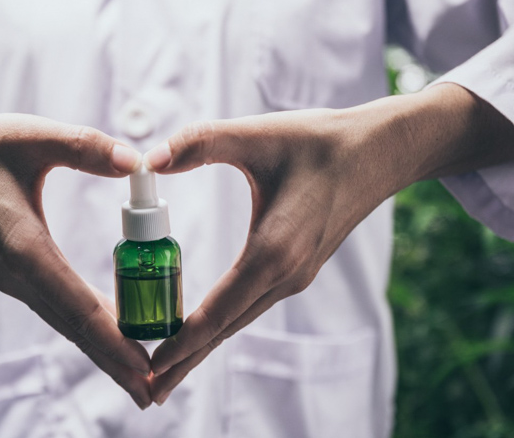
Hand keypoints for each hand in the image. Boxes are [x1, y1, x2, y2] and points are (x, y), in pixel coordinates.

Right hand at [0, 112, 153, 407]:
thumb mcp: (28, 136)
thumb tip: (138, 162)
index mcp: (24, 248)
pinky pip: (58, 309)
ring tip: (141, 378)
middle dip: (116, 362)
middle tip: (155, 393)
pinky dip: (87, 328)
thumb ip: (84, 147)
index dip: (114, 340)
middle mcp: (19, 276)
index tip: (144, 371)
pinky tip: (112, 335)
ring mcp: (15, 280)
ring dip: (104, 351)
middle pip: (76, 329)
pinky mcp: (15, 275)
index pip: (78, 305)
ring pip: (67, 324)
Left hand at [143, 83, 513, 404]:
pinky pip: (250, 306)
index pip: (218, 312)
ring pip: (237, 321)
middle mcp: (285, 275)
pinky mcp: (297, 270)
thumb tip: (146, 161)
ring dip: (202, 347)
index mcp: (273, 251)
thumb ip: (200, 143)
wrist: (382, 152)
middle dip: (185, 361)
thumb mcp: (257, 134)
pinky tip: (203, 331)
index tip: (150, 369)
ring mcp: (294, 277)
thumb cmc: (321, 140)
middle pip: (225, 330)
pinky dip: (221, 325)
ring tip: (168, 373)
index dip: (181, 342)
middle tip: (147, 394)